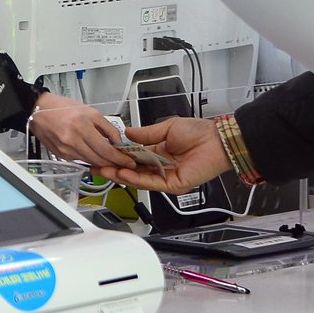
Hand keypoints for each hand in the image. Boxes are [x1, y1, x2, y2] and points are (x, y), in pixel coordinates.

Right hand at [28, 93, 135, 168]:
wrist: (38, 111)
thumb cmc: (63, 108)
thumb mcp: (89, 111)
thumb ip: (106, 127)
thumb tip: (117, 141)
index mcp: (82, 125)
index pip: (105, 149)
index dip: (119, 158)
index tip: (128, 161)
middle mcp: (73, 139)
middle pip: (99, 159)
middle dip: (113, 163)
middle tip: (124, 164)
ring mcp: (66, 149)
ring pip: (90, 162)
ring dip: (103, 163)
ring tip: (112, 160)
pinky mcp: (61, 155)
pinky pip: (80, 161)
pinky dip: (90, 160)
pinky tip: (95, 156)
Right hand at [93, 116, 231, 193]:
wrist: (216, 140)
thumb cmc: (199, 132)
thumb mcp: (167, 127)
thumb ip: (146, 134)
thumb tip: (128, 133)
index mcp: (160, 151)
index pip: (134, 157)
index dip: (119, 157)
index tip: (104, 153)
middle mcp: (161, 166)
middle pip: (133, 170)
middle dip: (115, 169)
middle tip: (97, 166)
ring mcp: (166, 176)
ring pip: (139, 179)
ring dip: (121, 175)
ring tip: (105, 170)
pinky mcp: (173, 185)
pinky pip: (151, 183)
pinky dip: (136, 179)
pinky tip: (124, 173)